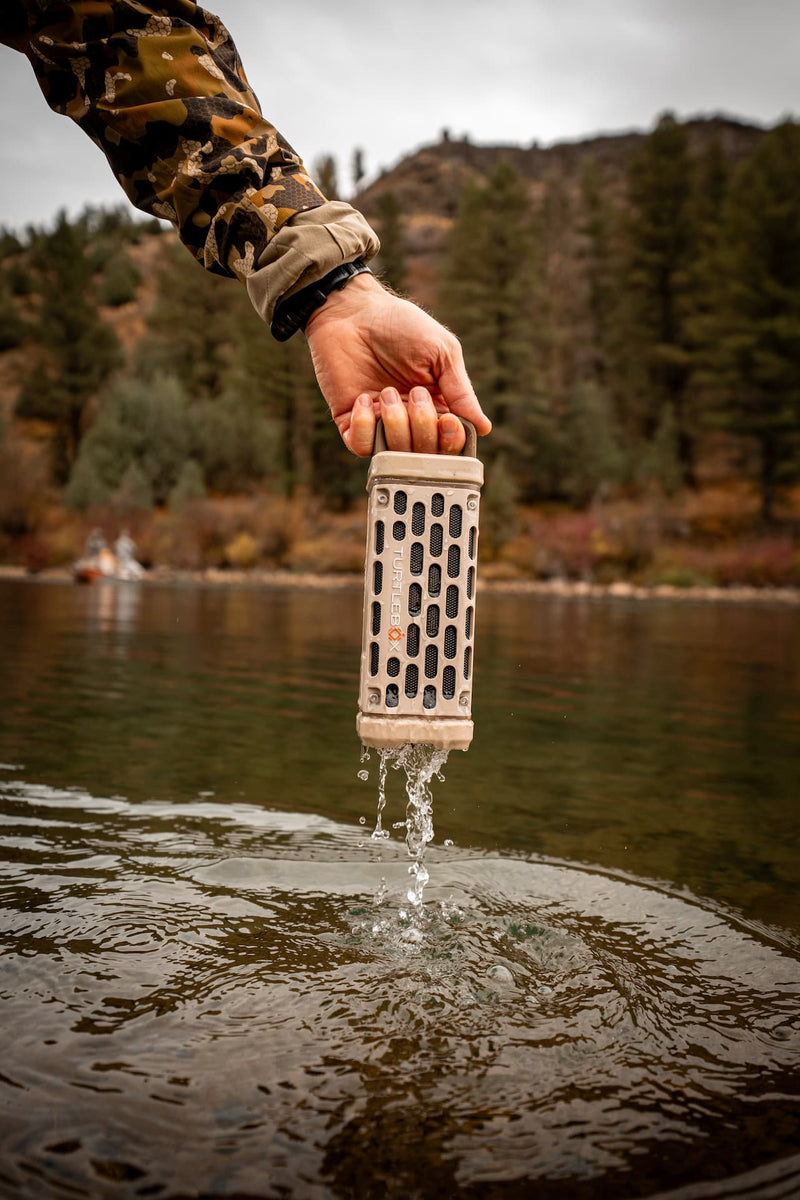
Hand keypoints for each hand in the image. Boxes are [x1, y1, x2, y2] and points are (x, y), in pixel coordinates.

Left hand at [304, 273, 490, 455]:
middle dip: (422, 426)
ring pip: (394, 453)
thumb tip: (484, 428)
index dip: (451, 440)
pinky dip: (365, 427)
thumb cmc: (401, 326)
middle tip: (415, 392)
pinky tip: (363, 399)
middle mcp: (410, 421)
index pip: (451, 444)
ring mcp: (380, 424)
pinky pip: (361, 446)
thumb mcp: (441, 352)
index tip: (447, 419)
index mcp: (438, 406)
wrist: (353, 311)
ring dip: (395, 423)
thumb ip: (460, 391)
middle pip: (425, 454)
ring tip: (387, 391)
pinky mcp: (351, 422)